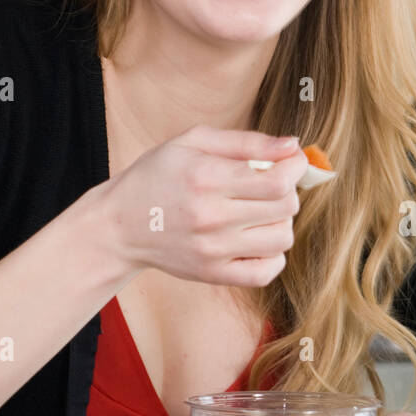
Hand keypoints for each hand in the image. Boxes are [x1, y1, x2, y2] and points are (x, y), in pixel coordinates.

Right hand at [97, 125, 310, 286]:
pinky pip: (266, 272)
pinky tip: (257, 239)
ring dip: (281, 221)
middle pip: (285, 208)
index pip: (278, 180)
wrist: (119, 224)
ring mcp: (213, 250)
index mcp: (207, 177)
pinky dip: (273, 255)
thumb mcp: (193, 142)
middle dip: (287, 190)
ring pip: (281, 239)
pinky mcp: (213, 274)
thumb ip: (245, 142)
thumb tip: (292, 146)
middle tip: (268, 183)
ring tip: (260, 211)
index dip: (295, 168)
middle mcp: (212, 216)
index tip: (291, 160)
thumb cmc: (157, 175)